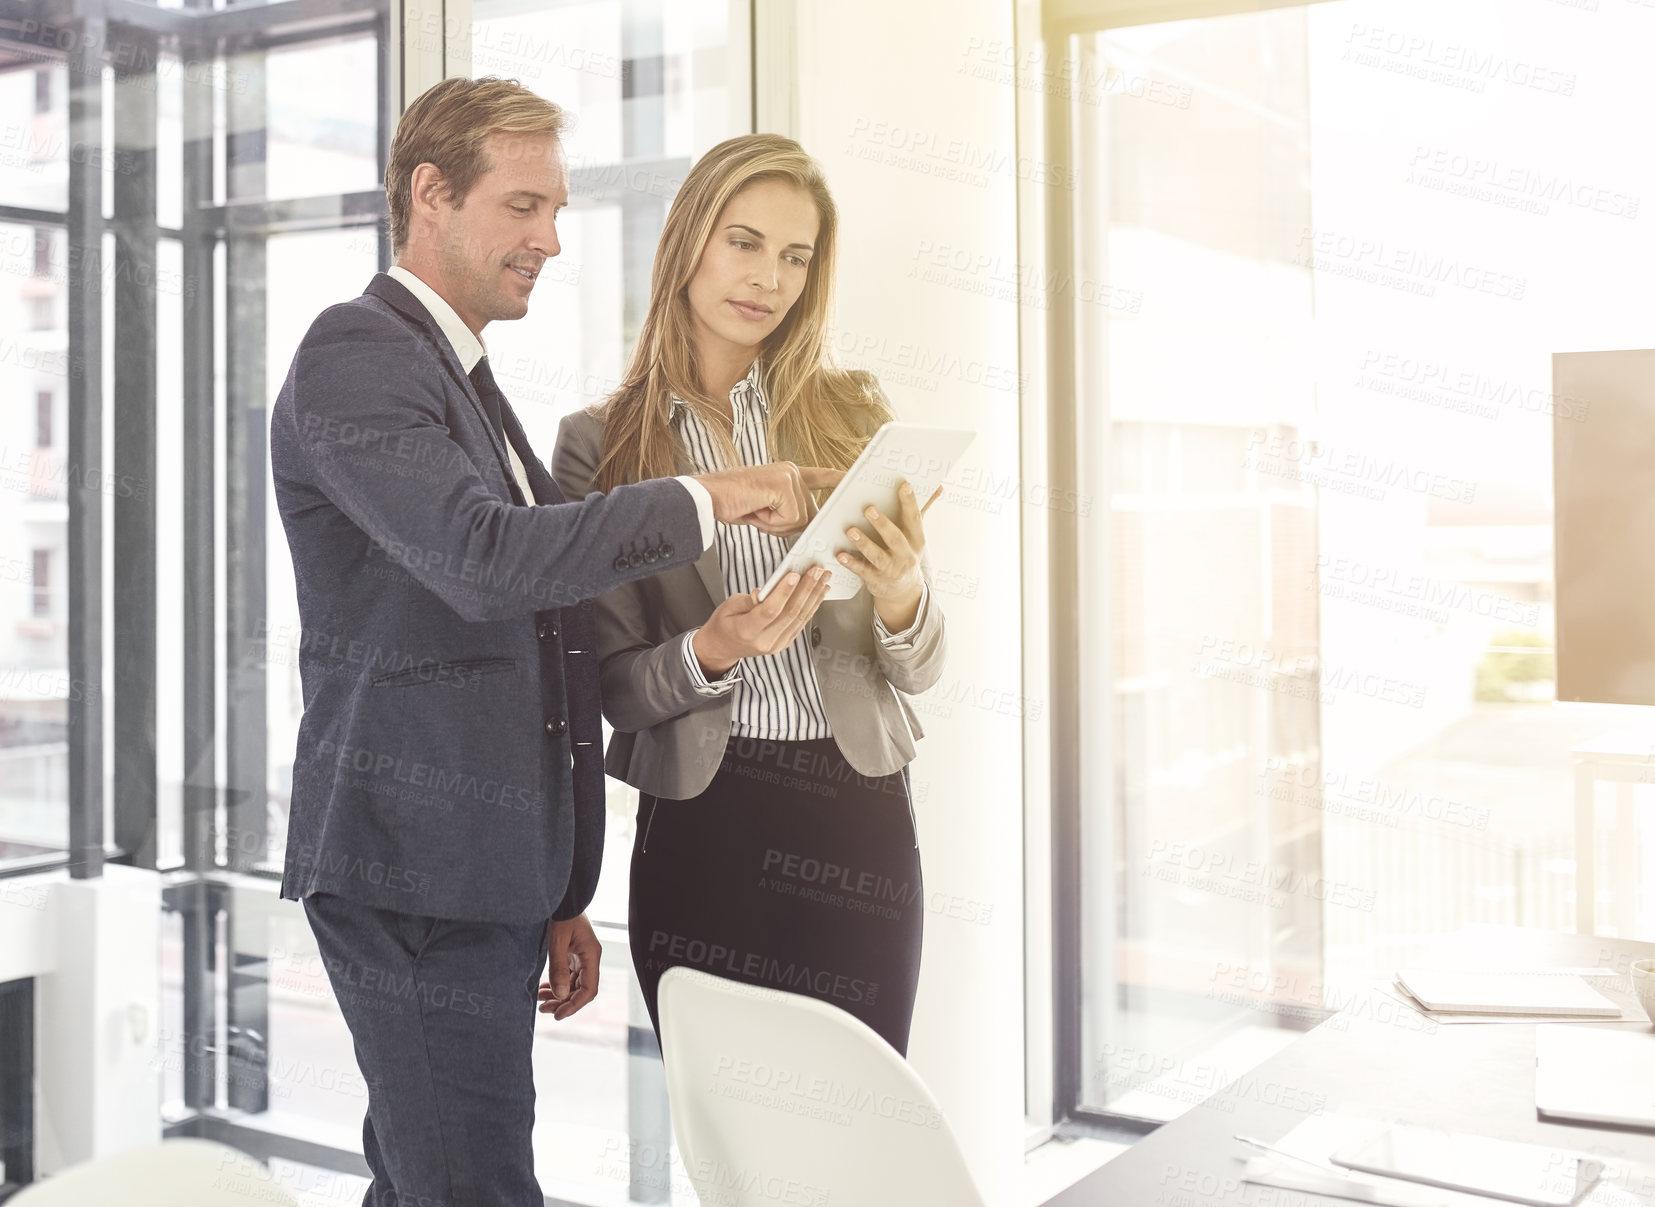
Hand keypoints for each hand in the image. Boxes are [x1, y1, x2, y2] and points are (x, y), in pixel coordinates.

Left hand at [537, 913, 600, 1019]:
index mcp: (591, 956)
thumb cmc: (563, 916)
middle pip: (581, 990)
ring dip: (559, 995)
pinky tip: (544, 988)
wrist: (564, 900)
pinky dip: (557, 984)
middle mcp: (590, 959)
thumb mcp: (558, 942)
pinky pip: (568, 976)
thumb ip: (559, 969)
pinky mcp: (574, 955)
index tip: (558, 1014)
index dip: (574, 1005)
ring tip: (541, 1000)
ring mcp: (582, 957)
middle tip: (544, 1009)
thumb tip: (560, 995)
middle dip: (564, 1002)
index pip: (588, 989)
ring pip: (573, 985)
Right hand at [691, 567, 833, 675]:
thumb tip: (766, 591)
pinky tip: (819, 593)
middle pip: (790, 613)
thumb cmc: (724, 624)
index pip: (770, 610)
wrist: (723, 647)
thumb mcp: (728, 606)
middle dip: (806, 588)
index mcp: (746, 631)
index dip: (783, 592)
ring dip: (814, 595)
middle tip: (816, 570)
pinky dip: (812, 606)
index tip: (794, 574)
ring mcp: (777, 644)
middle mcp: (765, 641)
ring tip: (823, 578)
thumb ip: (749, 599)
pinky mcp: (785, 642)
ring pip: (800, 618)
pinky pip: (801, 623)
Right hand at [693, 463, 845, 535]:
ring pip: (799, 520)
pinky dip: (771, 523)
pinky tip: (755, 508)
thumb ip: (786, 512)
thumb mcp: (765, 510)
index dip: (837, 480)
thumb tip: (804, 524)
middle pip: (809, 515)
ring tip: (754, 510)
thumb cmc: (729, 503)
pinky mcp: (785, 485)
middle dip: (784, 525)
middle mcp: (792, 472)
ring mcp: (790, 476)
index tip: (854, 479)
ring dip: (775, 525)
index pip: (819, 477)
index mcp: (787, 474)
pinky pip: (790, 519)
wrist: (705, 496)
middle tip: (758, 513)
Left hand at [837, 480, 933, 629]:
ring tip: (850, 531)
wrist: (903, 591)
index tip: (904, 485)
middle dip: (882, 524)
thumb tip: (939, 487)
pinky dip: (852, 563)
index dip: (910, 502)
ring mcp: (891, 569)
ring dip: (864, 544)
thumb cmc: (905, 553)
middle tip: (868, 509)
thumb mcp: (916, 535)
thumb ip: (922, 510)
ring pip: (877, 556)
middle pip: (895, 539)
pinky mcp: (876, 580)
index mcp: (917, 540)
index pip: (915, 519)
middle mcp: (906, 555)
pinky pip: (863, 571)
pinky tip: (841, 555)